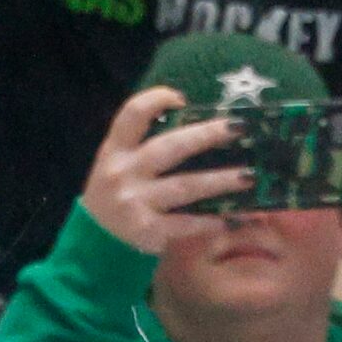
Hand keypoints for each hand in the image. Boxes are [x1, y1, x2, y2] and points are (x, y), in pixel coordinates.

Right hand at [82, 87, 249, 254]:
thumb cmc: (116, 196)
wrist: (90, 243)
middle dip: (208, 135)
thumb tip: (204, 127)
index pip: (131, 114)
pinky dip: (209, 220)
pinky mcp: (145, 231)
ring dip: (221, 180)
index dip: (156, 100)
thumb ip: (146, 146)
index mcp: (115, 151)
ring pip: (185, 186)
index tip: (182, 98)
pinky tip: (231, 217)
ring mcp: (133, 203)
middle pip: (170, 147)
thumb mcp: (119, 166)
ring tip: (250, 176)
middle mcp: (122, 174)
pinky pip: (184, 223)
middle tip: (240, 128)